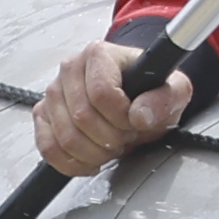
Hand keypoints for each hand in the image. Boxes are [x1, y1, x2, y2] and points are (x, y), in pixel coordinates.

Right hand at [33, 36, 192, 176]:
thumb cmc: (150, 90)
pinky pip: (48, 147)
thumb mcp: (174, 92)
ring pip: (65, 136)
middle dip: (111, 137)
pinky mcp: (44, 115)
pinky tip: (91, 162)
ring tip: (112, 144)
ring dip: (95, 152)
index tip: (135, 121)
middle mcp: (70, 69)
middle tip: (126, 135)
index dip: (121, 117)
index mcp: (99, 55)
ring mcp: (53, 93)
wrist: (137, 100)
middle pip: (82, 117)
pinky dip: (71, 162)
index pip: (101, 93)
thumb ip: (164, 99)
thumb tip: (140, 115)